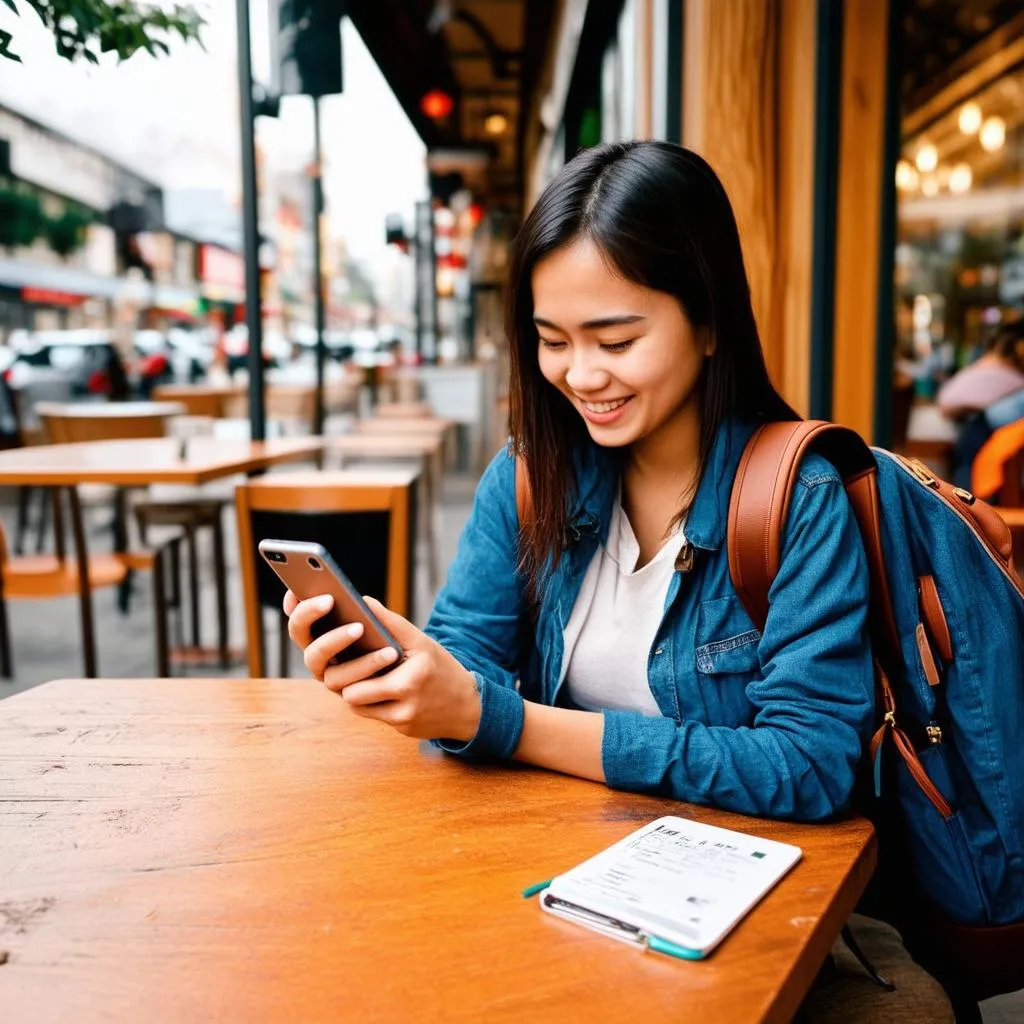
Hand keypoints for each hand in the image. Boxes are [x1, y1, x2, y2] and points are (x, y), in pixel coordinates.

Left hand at [283, 591, 481, 742]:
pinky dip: (371, 703)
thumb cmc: (439, 667)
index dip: (345, 663)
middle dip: (345, 681)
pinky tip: (378, 691)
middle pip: (351, 695)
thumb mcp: (421, 641)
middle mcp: (406, 700)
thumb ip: (391, 622)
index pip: (360, 672)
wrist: (468, 706)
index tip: (337, 652)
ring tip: (360, 676)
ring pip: (357, 707)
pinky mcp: (402, 730)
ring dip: (355, 693)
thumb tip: (363, 602)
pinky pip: (373, 716)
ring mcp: (404, 718)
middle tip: (343, 666)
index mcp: (410, 675)